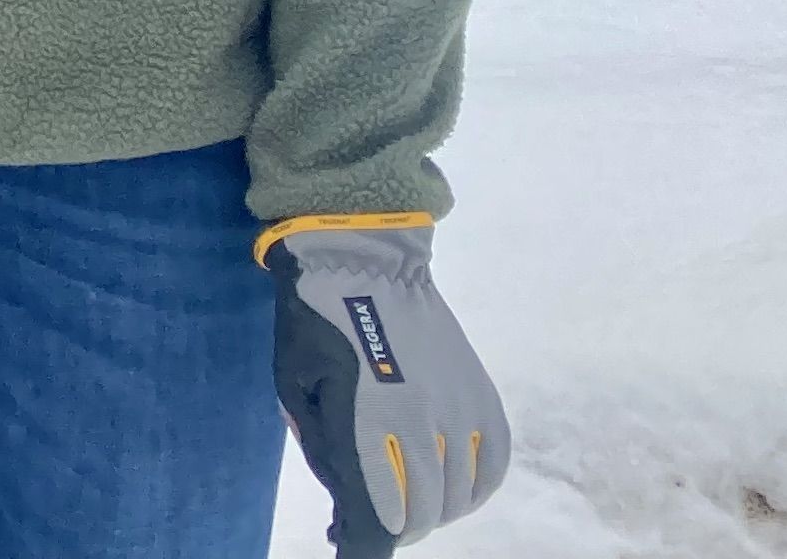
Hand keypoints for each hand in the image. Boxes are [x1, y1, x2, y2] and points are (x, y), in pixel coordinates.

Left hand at [268, 221, 511, 551]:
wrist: (363, 258)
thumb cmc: (314, 322)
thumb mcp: (296, 387)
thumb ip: (325, 452)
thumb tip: (346, 509)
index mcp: (368, 422)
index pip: (378, 518)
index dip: (364, 549)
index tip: (351, 551)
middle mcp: (422, 423)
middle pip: (418, 517)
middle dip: (390, 528)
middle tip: (368, 518)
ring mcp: (458, 410)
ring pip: (455, 499)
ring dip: (428, 510)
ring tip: (401, 497)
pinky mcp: (482, 396)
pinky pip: (490, 467)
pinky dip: (470, 490)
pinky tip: (447, 486)